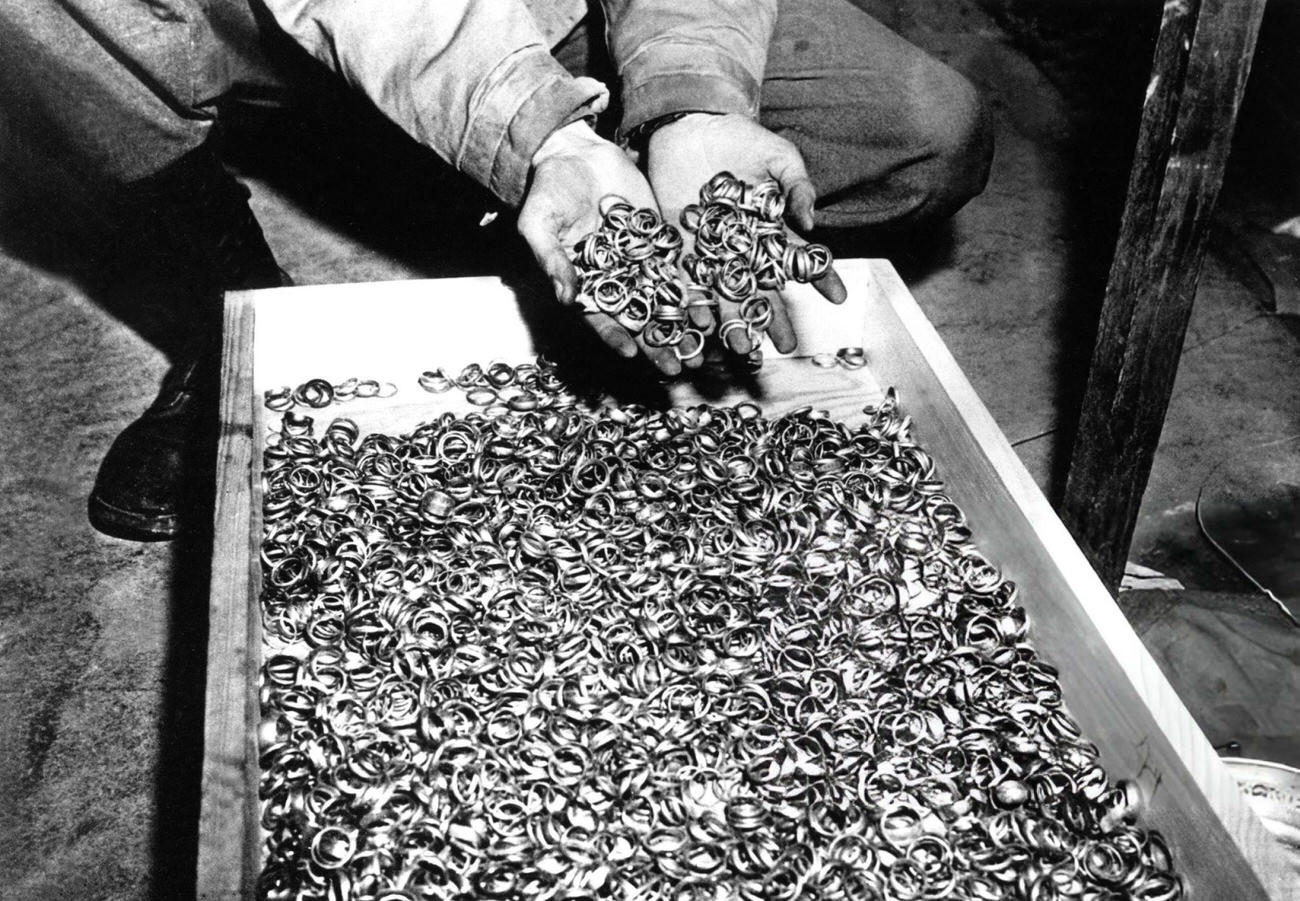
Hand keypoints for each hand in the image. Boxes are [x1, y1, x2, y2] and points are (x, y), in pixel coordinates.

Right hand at [518, 121, 684, 373]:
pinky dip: (694, 290)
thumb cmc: (548, 190)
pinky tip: (711, 308)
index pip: (600, 317)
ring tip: (702, 350)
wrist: (575, 153)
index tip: (632, 354)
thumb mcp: (539, 224)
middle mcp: (614, 278)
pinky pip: (679, 269)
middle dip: (658, 345)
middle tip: (678, 369)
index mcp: (583, 282)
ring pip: (664, 300)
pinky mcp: (659, 240)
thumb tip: (564, 299)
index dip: (615, 336)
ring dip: (682, 326)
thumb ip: (553, 260)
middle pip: (639, 318)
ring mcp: (639, 260)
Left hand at [646, 113, 846, 354]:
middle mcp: (743, 247)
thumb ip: (797, 187)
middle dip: (774, 319)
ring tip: (744, 347)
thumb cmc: (741, 139)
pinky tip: (701, 324)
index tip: (839, 298)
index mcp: (771, 228)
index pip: (800, 259)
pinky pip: (688, 279)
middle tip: (785, 347)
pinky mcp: (680, 245)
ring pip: (726, 293)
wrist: (691, 125)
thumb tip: (810, 225)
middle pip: (762, 289)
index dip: (820, 278)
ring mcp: (712, 250)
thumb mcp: (779, 157)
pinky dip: (694, 301)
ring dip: (734, 321)